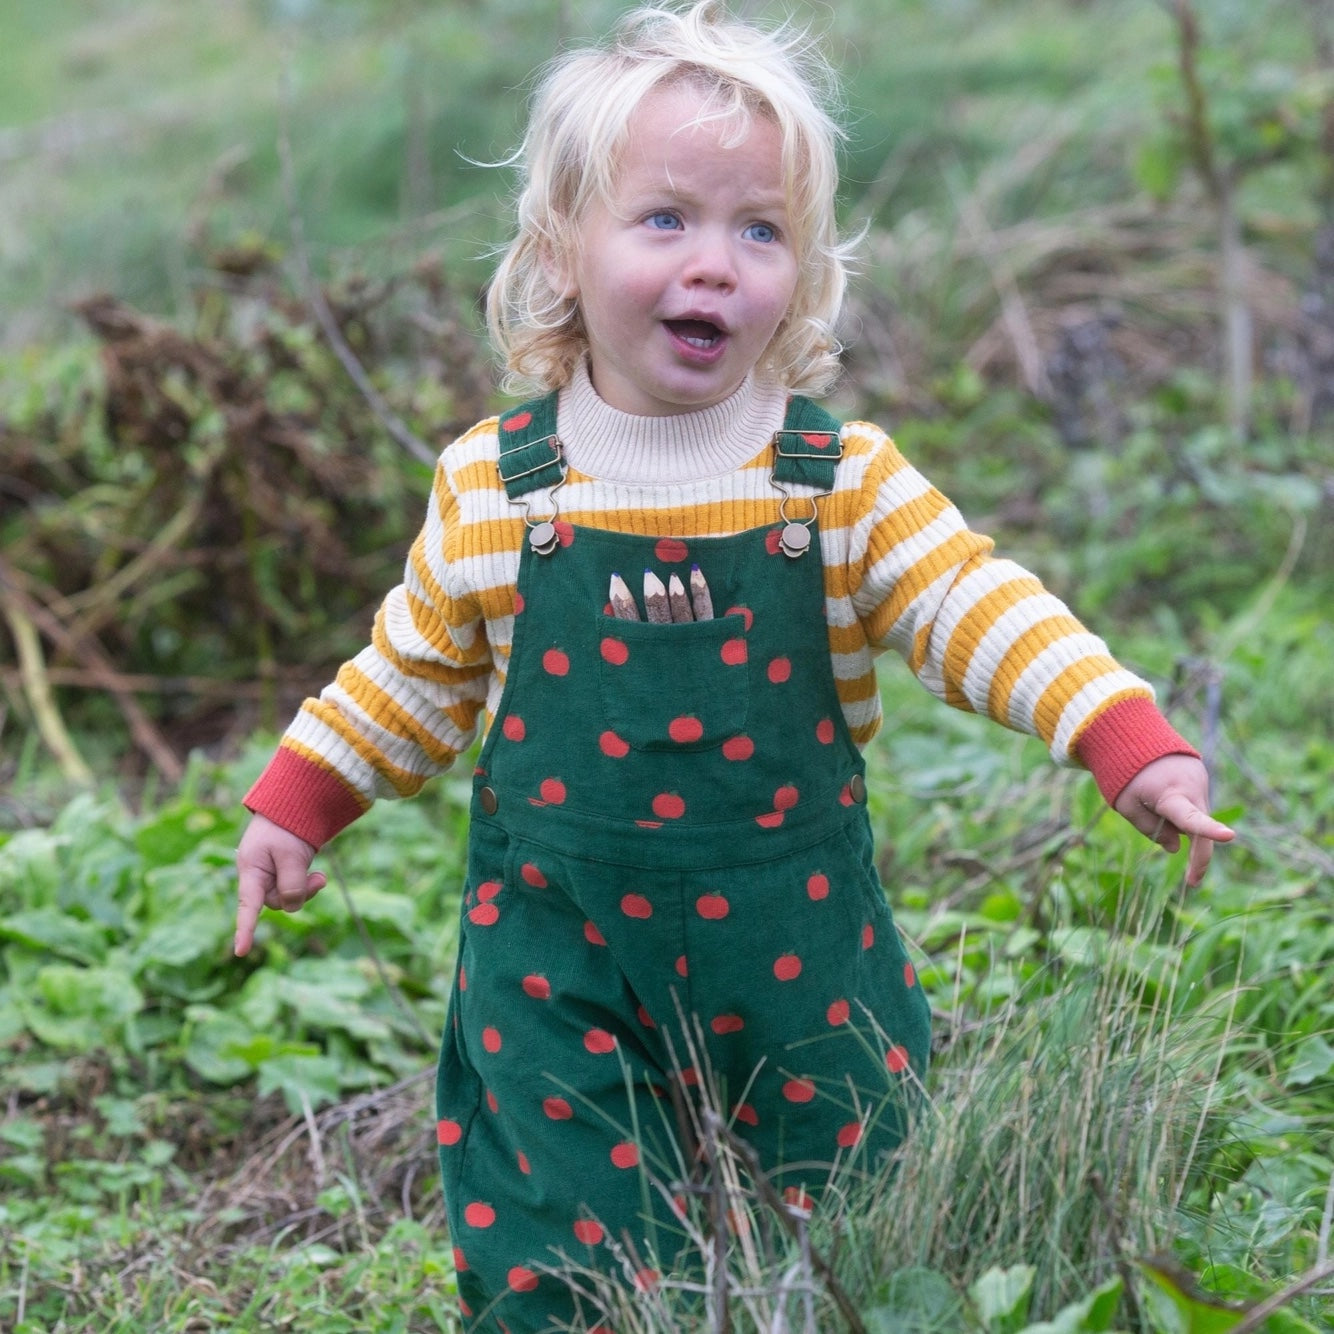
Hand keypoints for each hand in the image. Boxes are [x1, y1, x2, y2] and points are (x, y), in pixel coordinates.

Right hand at [234, 813, 326, 955]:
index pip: (248, 905)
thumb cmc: (286, 825)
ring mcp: (269, 874)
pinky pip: (294, 887)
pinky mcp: (282, 871)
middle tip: (320, 879)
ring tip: (320, 876)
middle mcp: (257, 875)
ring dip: (306, 889)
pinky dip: (307, 883)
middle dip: (299, 894)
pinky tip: (317, 874)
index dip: (245, 929)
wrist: (294, 803)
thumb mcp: (291, 854)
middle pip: (276, 902)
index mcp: (251, 869)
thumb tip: (293, 907)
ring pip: (288, 896)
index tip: (241, 952)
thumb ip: (292, 883)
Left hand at [1113, 754, 1234, 885]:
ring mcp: (1200, 781)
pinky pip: (1193, 802)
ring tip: (1151, 799)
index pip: (1190, 817)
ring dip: (1178, 820)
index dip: (1208, 830)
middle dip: (1198, 856)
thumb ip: (1149, 829)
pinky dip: (1180, 807)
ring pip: (1195, 814)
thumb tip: (1175, 848)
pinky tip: (1162, 790)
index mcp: (1170, 795)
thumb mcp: (1126, 805)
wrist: (1134, 735)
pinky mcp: (1201, 776)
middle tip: (1191, 881)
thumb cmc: (1125, 773)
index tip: (1229, 836)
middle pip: (1201, 829)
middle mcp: (1192, 788)